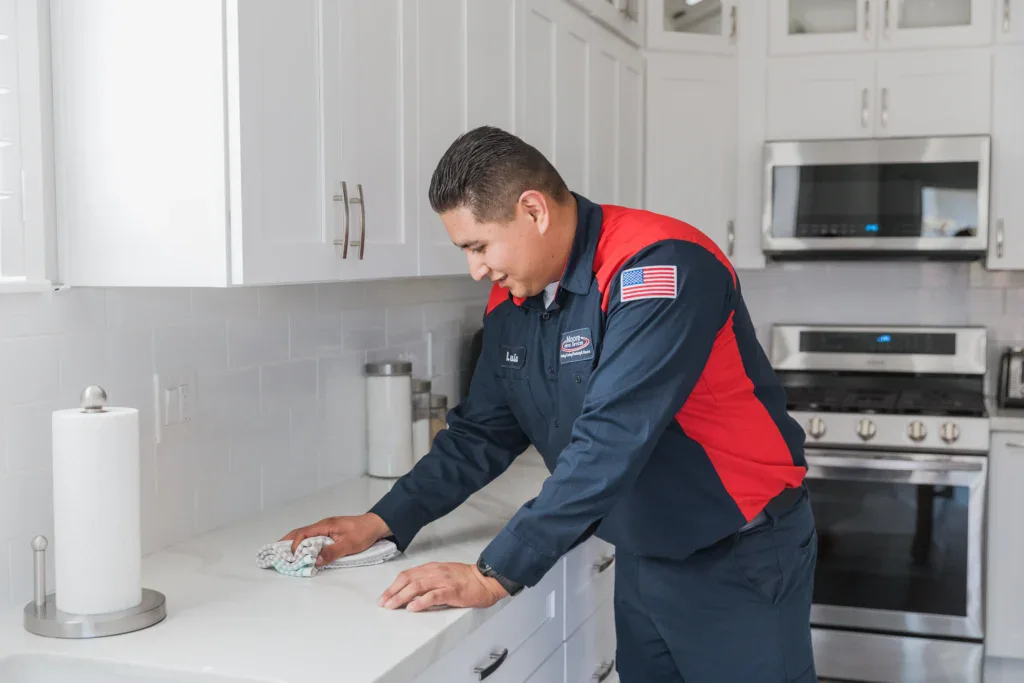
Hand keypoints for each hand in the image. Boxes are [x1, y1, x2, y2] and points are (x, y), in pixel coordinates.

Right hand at [279, 513, 389, 566]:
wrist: (376, 525)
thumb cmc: (364, 532)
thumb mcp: (349, 545)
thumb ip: (332, 552)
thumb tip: (316, 560)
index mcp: (325, 525)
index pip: (303, 533)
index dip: (295, 545)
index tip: (291, 556)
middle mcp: (323, 526)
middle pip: (300, 532)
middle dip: (286, 541)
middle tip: (274, 551)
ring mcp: (326, 529)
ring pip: (306, 535)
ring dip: (295, 543)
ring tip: (284, 554)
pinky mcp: (330, 533)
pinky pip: (313, 538)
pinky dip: (304, 544)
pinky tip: (303, 552)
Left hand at [378, 562, 508, 612]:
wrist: (485, 580)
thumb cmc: (466, 579)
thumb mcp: (443, 574)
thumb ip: (428, 580)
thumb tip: (410, 592)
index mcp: (431, 568)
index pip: (407, 575)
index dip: (393, 585)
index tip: (384, 596)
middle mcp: (434, 572)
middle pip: (408, 580)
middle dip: (392, 592)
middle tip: (383, 603)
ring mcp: (443, 581)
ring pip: (416, 587)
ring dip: (401, 597)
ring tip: (392, 606)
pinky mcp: (451, 591)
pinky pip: (432, 596)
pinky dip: (420, 602)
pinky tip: (412, 607)